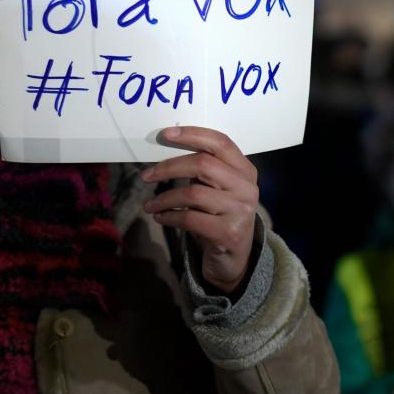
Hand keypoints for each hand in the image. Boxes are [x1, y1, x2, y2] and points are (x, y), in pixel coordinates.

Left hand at [141, 126, 258, 293]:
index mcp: (246, 170)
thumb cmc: (220, 216)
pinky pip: (189, 218)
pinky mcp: (228, 233)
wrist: (235, 259)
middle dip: (168, 167)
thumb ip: (204, 170)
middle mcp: (247, 188)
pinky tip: (160, 217)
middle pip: (203, 164)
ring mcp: (240, 211)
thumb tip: (166, 148)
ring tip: (149, 205)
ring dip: (164, 198)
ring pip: (192, 193)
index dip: (192, 135)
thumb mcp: (219, 189)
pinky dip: (169, 216)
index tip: (165, 134)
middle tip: (146, 175)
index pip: (220, 143)